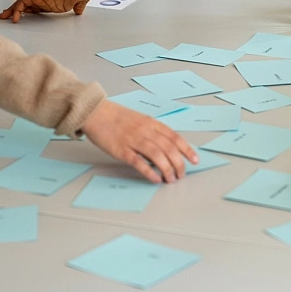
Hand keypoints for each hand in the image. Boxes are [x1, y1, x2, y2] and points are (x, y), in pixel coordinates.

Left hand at [0, 0, 92, 22]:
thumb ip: (79, 4)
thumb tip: (79, 10)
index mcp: (55, 1)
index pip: (39, 8)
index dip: (30, 12)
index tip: (21, 16)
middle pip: (28, 7)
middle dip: (16, 11)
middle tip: (7, 16)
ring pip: (23, 5)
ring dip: (13, 11)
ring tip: (4, 17)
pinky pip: (24, 3)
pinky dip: (17, 10)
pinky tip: (14, 17)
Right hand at [80, 99, 197, 182]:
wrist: (96, 112)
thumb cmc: (117, 117)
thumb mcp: (140, 119)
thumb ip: (153, 132)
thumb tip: (166, 148)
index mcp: (151, 123)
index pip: (175, 137)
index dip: (187, 150)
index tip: (194, 160)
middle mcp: (145, 131)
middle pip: (169, 148)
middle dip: (179, 164)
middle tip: (181, 175)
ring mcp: (133, 140)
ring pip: (157, 155)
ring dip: (167, 169)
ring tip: (171, 179)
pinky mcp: (121, 149)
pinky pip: (138, 162)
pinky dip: (149, 172)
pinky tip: (156, 179)